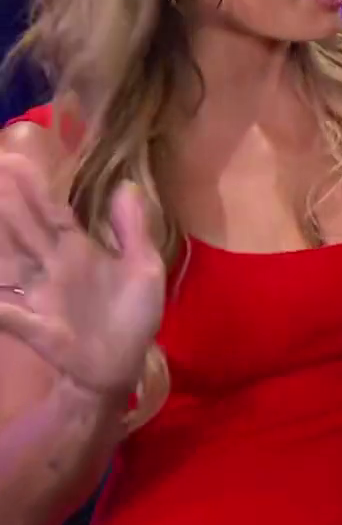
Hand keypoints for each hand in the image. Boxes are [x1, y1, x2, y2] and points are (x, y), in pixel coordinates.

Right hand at [0, 154, 164, 400]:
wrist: (123, 365)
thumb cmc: (132, 316)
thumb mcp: (143, 268)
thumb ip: (133, 229)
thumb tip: (127, 184)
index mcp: (80, 251)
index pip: (53, 213)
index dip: (36, 189)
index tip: (15, 159)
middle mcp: (54, 268)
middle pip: (27, 229)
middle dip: (9, 202)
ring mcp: (42, 296)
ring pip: (12, 262)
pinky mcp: (39, 327)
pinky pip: (12, 315)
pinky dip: (0, 308)